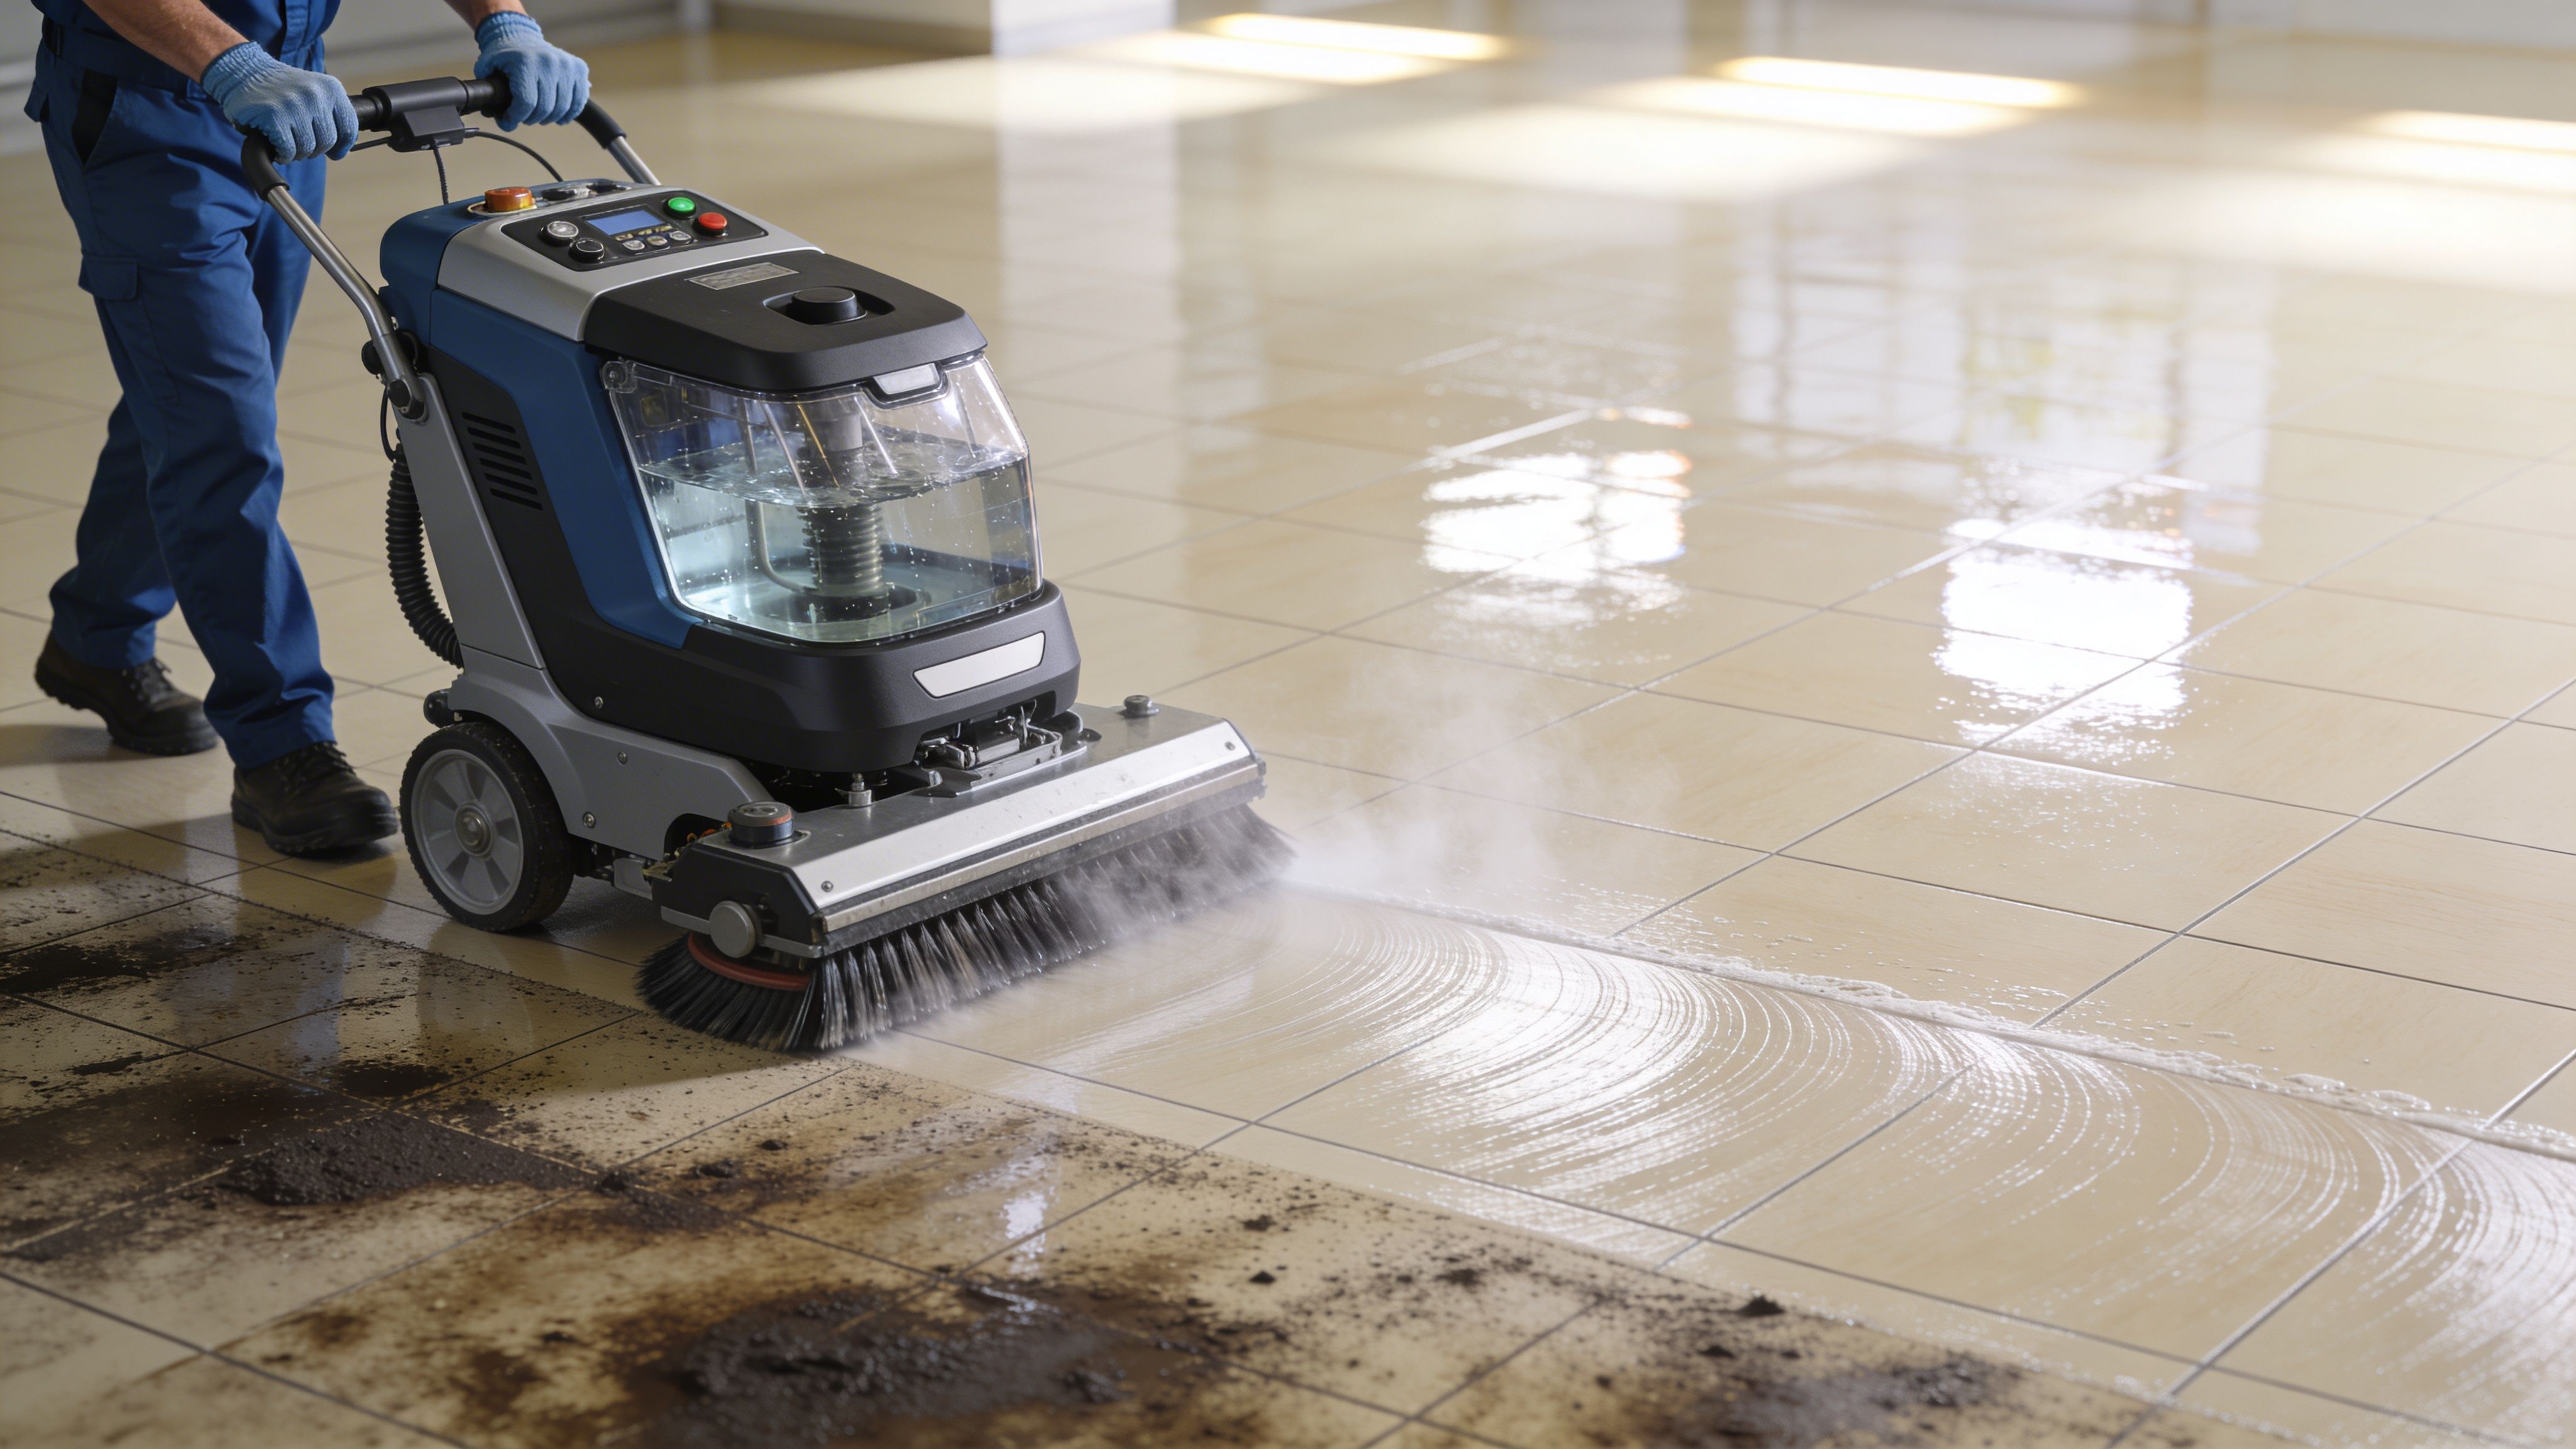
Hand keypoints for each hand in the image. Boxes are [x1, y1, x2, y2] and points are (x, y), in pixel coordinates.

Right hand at [202, 42, 357, 160]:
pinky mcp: (274, 115)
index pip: (349, 128)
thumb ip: (329, 114)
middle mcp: (315, 94)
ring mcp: (294, 104)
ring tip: (286, 141)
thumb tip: (340, 150)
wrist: (243, 71)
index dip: (341, 146)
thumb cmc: (279, 88)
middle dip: (314, 148)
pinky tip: (276, 146)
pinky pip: (288, 149)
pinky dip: (283, 154)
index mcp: (331, 88)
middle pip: (327, 141)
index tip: (335, 153)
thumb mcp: (313, 91)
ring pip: (308, 148)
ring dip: (297, 152)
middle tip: (299, 142)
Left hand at [473, 12, 588, 130]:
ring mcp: (566, 65)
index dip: (517, 117)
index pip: (526, 102)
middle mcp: (549, 62)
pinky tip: (559, 117)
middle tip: (524, 117)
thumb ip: (488, 90)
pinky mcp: (579, 68)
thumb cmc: (504, 55)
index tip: (510, 121)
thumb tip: (499, 117)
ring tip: (539, 115)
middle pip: (545, 108)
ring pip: (563, 108)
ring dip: (549, 118)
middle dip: (532, 118)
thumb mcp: (487, 67)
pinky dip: (570, 113)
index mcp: (525, 61)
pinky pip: (580, 100)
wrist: (519, 35)